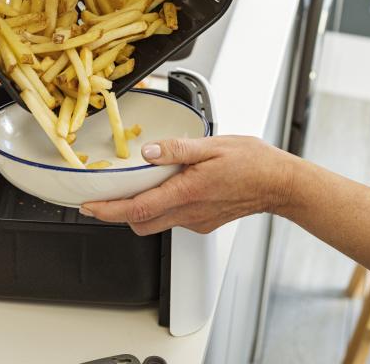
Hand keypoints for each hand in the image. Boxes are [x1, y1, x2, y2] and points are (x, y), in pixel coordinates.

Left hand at [79, 136, 294, 234]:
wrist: (280, 183)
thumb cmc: (253, 163)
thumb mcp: (213, 145)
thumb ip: (177, 149)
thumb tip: (149, 151)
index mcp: (187, 192)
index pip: (137, 209)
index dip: (108, 211)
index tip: (89, 207)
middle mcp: (189, 212)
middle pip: (140, 223)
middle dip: (116, 215)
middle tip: (101, 200)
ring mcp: (197, 221)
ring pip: (156, 223)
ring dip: (138, 211)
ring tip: (130, 190)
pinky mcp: (204, 222)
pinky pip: (174, 219)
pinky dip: (161, 207)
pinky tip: (166, 188)